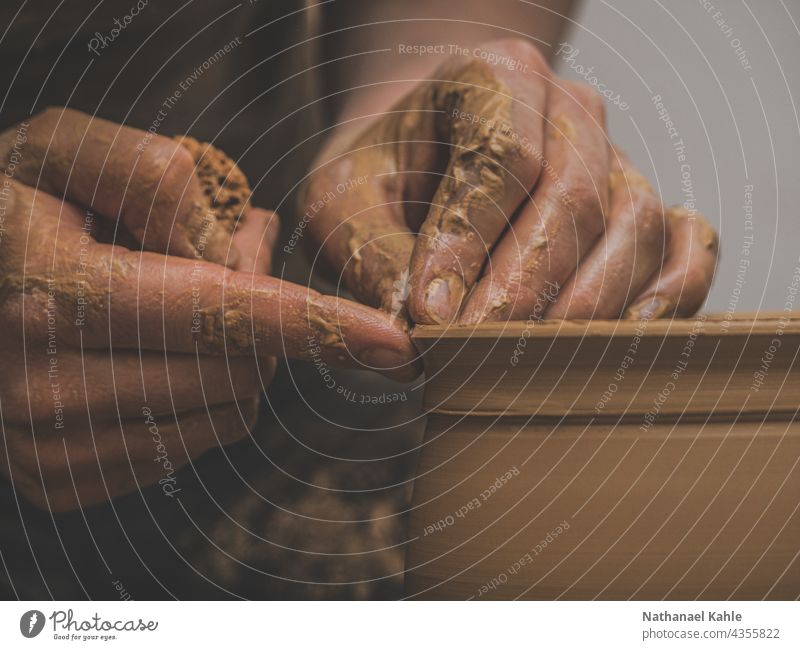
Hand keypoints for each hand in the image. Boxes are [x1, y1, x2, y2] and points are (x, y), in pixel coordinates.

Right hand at [0, 109, 417, 510]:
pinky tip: (160, 352)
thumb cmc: (17, 207)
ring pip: (228, 411)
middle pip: (239, 368)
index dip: (314, 324)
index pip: (217, 314)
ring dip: (236, 354)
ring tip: (183, 299)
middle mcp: (45, 386)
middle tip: (224, 256)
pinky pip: (196, 439)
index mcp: (51, 293)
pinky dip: (204, 392)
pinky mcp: (64, 477)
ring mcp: (51, 445)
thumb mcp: (65, 150)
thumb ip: (148, 175)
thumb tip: (233, 249)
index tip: (390, 342)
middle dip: (264, 313)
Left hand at [303, 39, 717, 323]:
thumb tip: (407, 334)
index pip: (501, 157)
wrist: (425, 156)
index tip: (431, 312)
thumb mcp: (342, 201)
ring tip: (540, 357)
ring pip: (634, 222)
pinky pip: (686, 244)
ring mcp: (615, 158)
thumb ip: (367, 255)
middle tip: (484, 346)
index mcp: (494, 80)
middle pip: (574, 193)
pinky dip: (671, 291)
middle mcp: (568, 111)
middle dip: (528, 282)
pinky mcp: (641, 207)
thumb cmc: (384, 176)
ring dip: (592, 299)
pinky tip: (628, 334)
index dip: (472, 239)